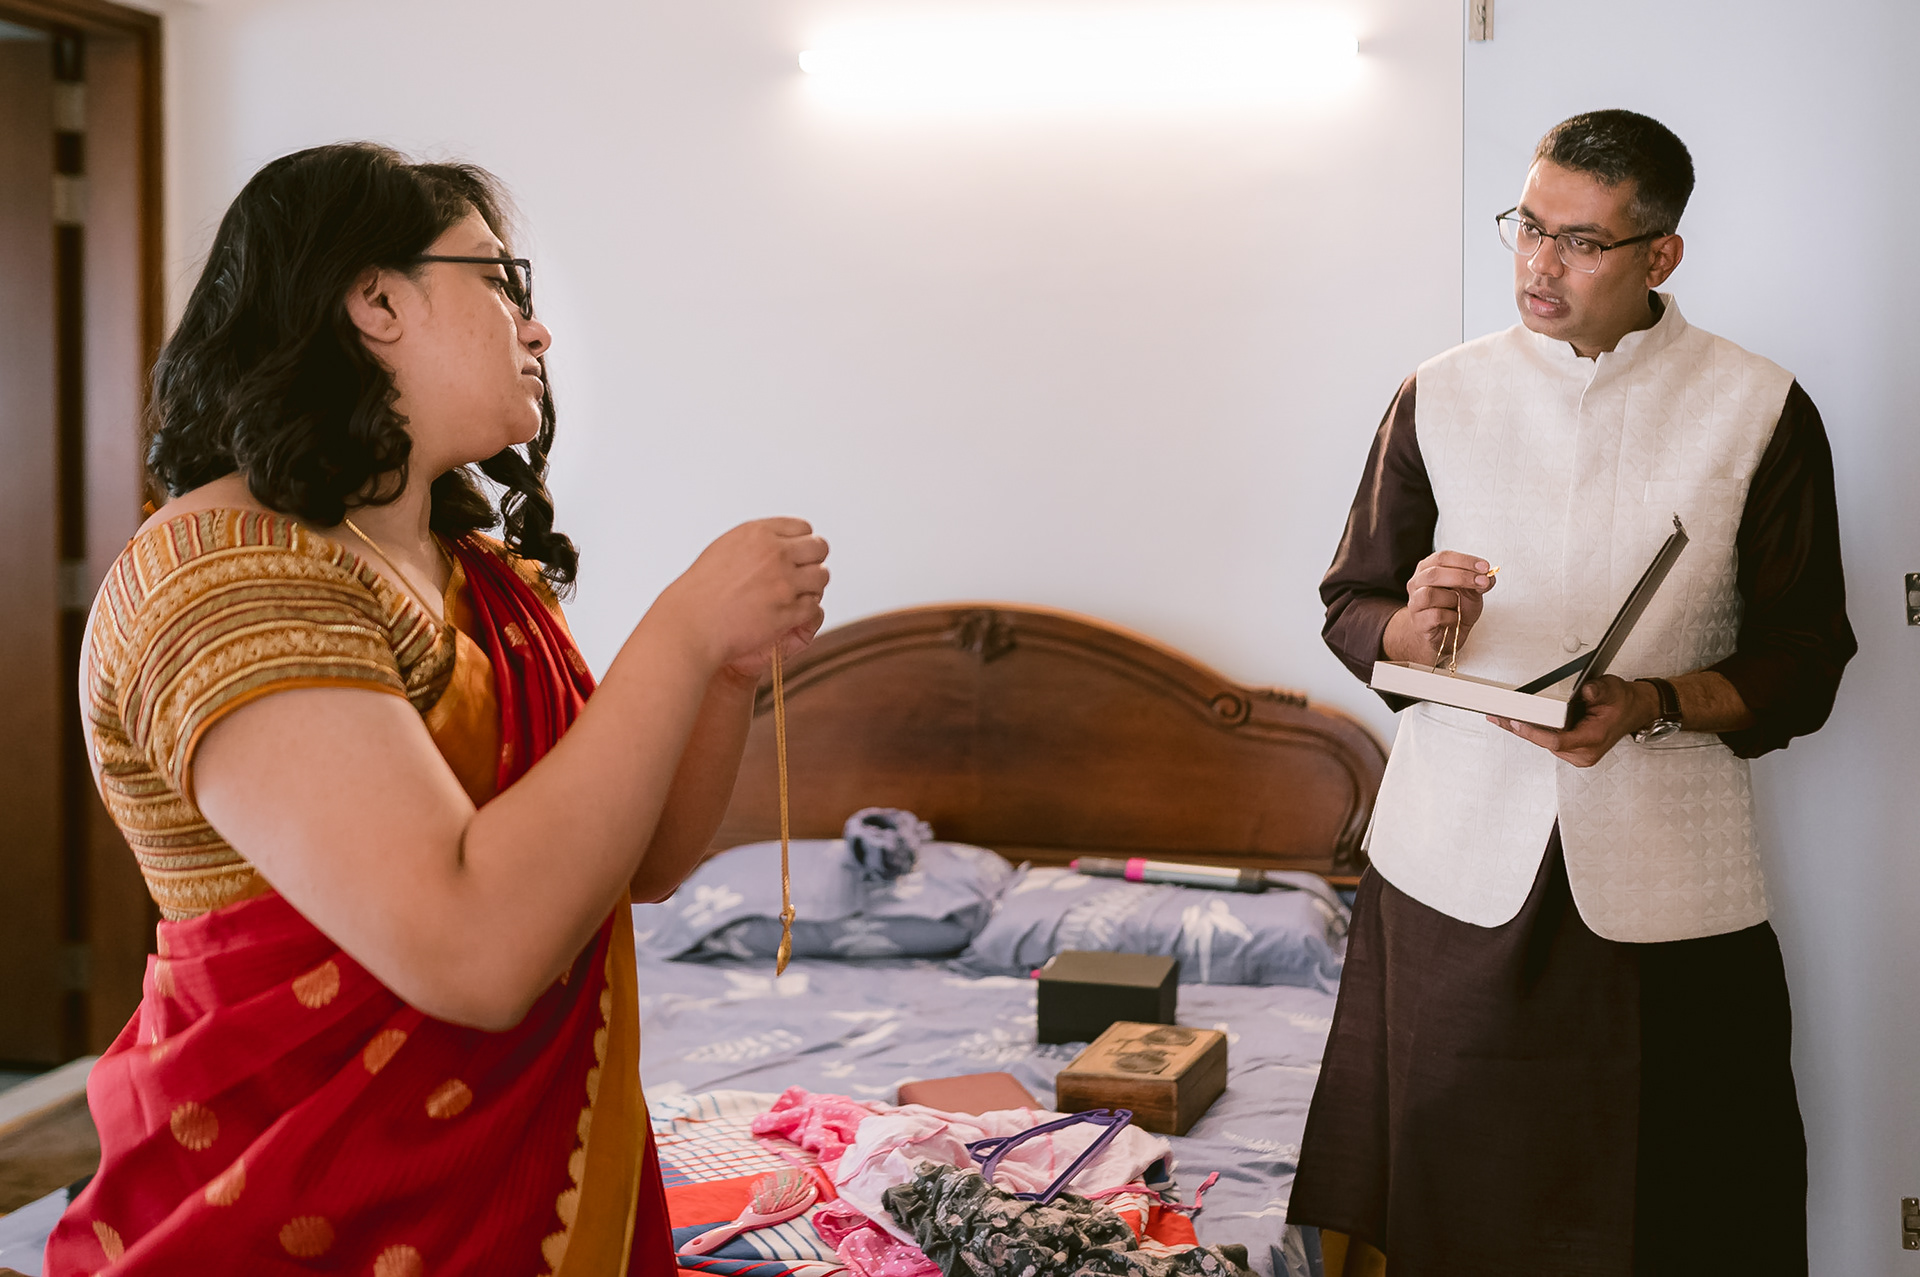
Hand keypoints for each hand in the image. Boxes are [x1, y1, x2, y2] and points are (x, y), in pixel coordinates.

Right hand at [657, 518, 828, 678]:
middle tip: (800, 576)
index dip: (801, 543)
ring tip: (793, 595)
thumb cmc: (702, 591)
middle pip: (819, 548)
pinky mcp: (788, 610)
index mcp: (758, 533)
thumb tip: (783, 540)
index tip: (794, 555)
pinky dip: (804, 610)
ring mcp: (783, 582)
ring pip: (821, 577)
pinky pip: (813, 605)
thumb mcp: (726, 548)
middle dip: (812, 561)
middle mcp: (774, 553)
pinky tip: (787, 613)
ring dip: (812, 586)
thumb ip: (758, 541)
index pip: (803, 528)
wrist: (692, 623)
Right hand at [1385, 550, 1496, 664]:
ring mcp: (1415, 603)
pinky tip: (1454, 618)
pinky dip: (1451, 617)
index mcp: (1428, 569)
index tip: (1485, 567)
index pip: (1442, 557)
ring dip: (1452, 599)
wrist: (1445, 635)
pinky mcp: (1418, 622)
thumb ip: (1480, 581)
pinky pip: (1435, 616)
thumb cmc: (1454, 608)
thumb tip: (1489, 577)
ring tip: (1458, 605)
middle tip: (1482, 582)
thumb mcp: (1471, 591)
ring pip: (1429, 594)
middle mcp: (1417, 583)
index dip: (1465, 560)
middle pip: (1434, 573)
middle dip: (1462, 576)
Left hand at [1488, 675, 1659, 767]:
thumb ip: (1598, 690)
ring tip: (1501, 717)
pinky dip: (1532, 731)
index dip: (1534, 733)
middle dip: (1521, 729)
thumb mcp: (1612, 690)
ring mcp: (1577, 753)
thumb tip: (1585, 691)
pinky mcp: (1571, 750)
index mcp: (1593, 739)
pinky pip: (1547, 741)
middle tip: (1498, 716)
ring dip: (1523, 730)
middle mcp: (1583, 752)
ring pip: (1543, 742)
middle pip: (1545, 742)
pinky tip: (1517, 722)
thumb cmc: (1623, 702)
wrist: (1634, 710)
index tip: (1517, 722)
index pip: (1558, 741)